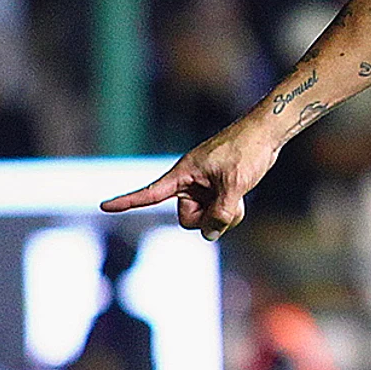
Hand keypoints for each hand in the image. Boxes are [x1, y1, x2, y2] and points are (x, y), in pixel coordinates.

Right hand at [100, 125, 279, 240]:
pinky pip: (217, 213)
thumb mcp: (234, 186)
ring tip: (238, 195)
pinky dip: (229, 212)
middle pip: (186, 219)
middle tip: (227, 199)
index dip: (127, 202)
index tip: (104, 206)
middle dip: (206, 218)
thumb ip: (220, 213)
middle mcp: (189, 182)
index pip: (150, 193)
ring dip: (222, 215)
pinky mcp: (216, 190)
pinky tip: (241, 199)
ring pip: (204, 219)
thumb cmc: (247, 152)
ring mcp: (204, 187)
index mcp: (183, 174)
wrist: (266, 134)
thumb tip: (209, 235)